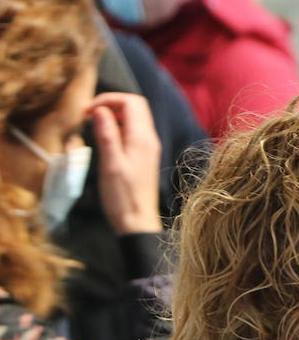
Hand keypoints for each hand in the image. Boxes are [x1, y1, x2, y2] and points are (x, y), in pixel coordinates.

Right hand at [92, 92, 161, 234]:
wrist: (137, 221)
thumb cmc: (122, 195)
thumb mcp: (110, 163)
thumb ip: (107, 134)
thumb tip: (100, 109)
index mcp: (142, 138)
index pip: (132, 101)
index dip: (109, 99)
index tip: (89, 110)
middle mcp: (150, 139)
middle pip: (136, 106)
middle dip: (112, 103)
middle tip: (90, 115)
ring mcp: (148, 148)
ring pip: (135, 118)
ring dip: (115, 115)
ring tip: (95, 124)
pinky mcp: (144, 157)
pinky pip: (134, 132)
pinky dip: (119, 127)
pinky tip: (105, 138)